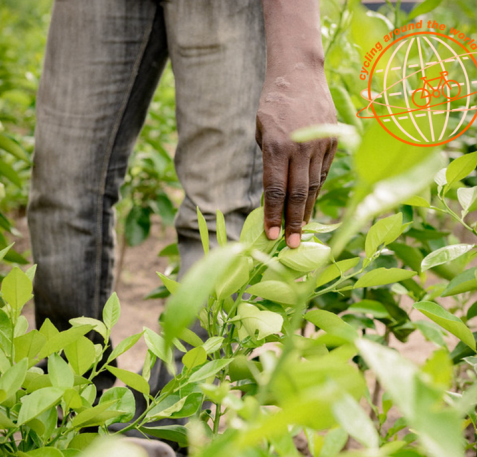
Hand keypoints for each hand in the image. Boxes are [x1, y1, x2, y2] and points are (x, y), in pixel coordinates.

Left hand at [256, 67, 337, 247]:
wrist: (300, 73)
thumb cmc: (272, 104)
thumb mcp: (261, 132)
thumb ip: (269, 162)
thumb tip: (273, 194)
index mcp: (277, 147)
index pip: (275, 190)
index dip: (273, 215)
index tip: (271, 235)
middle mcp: (301, 148)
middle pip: (297, 194)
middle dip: (292, 222)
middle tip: (291, 244)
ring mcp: (321, 144)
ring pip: (314, 185)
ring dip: (306, 209)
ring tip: (300, 229)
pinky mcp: (333, 140)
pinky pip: (324, 171)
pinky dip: (316, 190)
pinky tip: (310, 204)